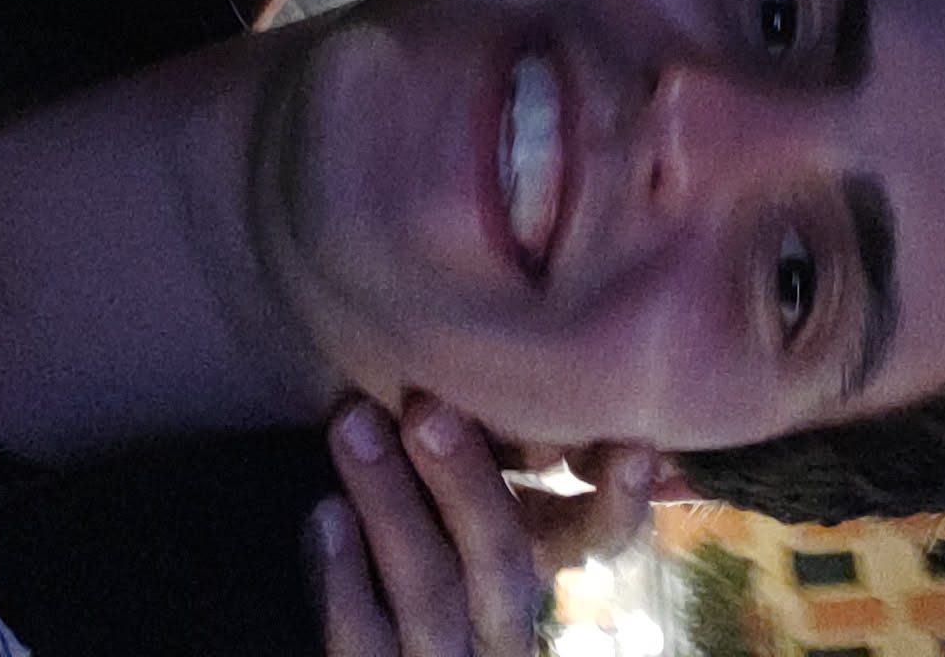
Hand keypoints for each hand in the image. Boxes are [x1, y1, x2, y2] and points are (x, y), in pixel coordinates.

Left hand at [310, 399, 658, 655]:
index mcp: (537, 551)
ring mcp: (441, 655)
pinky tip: (325, 514)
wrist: (320, 568)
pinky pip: (364, 643)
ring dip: (391, 506)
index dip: (615, 499)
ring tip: (351, 427)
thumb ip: (505, 418)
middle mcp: (503, 614)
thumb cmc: (406, 462)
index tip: (625, 439)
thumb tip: (553, 322)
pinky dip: (343, 578)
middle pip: (505, 562)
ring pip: (433, 599)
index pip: (598, 537)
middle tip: (424, 407)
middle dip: (465, 482)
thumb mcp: (468, 446)